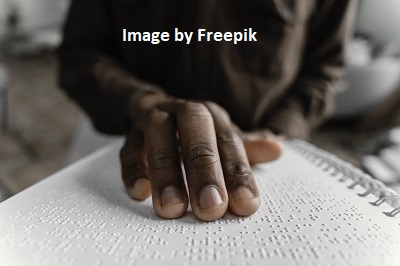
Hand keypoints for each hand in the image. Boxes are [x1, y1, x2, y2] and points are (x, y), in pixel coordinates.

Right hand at [120, 92, 282, 220]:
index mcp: (212, 115)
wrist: (157, 109)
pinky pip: (129, 149)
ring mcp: (155, 120)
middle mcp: (185, 112)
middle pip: (196, 132)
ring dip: (166, 172)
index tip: (245, 204)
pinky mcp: (131, 134)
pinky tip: (140, 192)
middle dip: (204, 170)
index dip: (238, 173)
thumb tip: (277, 148)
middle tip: (210, 208)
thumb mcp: (223, 137)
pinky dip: (133, 170)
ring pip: (159, 137)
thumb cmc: (196, 131)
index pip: (229, 142)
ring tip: (173, 208)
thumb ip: (246, 147)